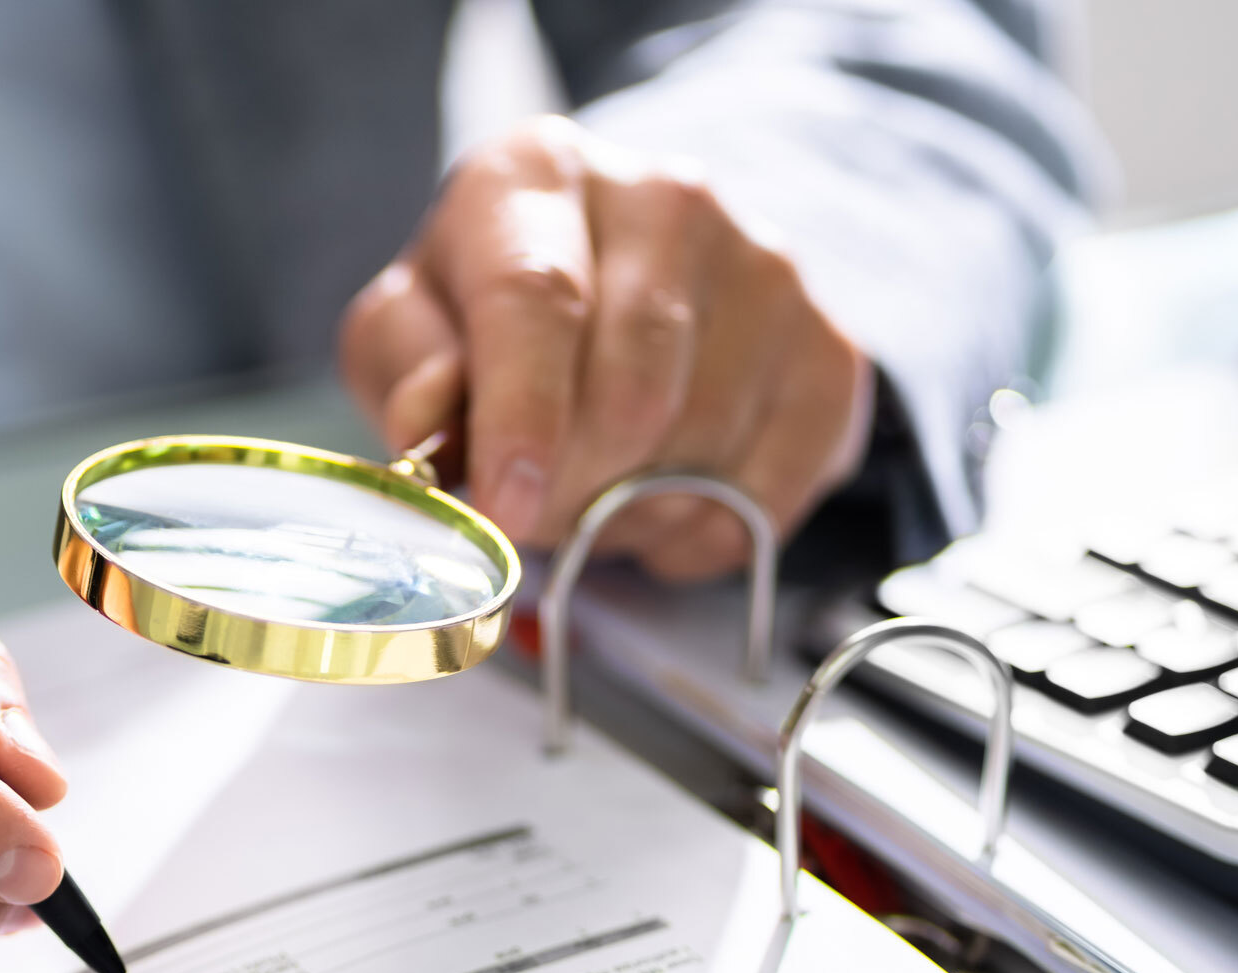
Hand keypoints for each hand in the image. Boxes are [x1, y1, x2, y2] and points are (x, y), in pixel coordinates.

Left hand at [340, 116, 873, 581]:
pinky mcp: (828, 347)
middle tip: (534, 512)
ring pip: (702, 444)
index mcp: (539, 173)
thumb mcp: (413, 327)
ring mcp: (765, 266)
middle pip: (631, 388)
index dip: (521, 419)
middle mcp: (665, 197)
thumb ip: (409, 370)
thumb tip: (432, 424)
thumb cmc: (493, 311)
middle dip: (571, 487)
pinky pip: (768, 488)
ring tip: (594, 497)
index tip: (506, 506)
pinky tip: (662, 507)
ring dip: (633, 515)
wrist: (620, 280)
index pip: (539, 298)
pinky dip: (704, 532)